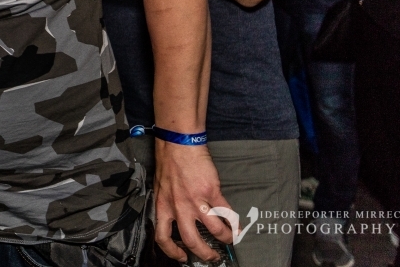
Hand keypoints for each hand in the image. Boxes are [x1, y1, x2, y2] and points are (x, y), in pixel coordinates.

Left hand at [154, 140, 232, 262]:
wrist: (178, 143)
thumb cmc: (168, 161)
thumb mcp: (160, 187)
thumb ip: (167, 203)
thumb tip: (174, 216)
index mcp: (163, 206)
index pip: (162, 237)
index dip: (172, 252)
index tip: (182, 257)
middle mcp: (179, 207)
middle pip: (191, 241)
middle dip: (204, 253)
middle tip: (213, 256)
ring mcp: (196, 201)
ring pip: (214, 230)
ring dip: (225, 238)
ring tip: (230, 239)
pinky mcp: (211, 192)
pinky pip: (227, 213)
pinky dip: (235, 222)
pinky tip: (238, 225)